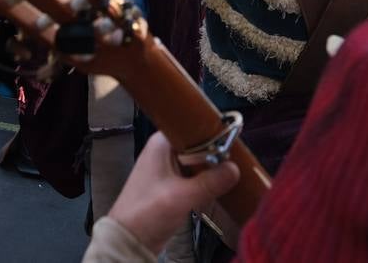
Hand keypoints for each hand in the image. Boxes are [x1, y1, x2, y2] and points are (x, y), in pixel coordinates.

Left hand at [106, 131, 239, 257]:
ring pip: (198, 161)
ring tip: (231, 174)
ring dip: (212, 169)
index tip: (234, 142)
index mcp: (162, 143)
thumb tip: (235, 169)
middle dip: (216, 154)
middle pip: (198, 144)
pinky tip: (218, 187)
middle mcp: (164, 151)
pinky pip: (194, 176)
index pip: (193, 126)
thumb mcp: (182, 196)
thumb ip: (210, 182)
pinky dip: (205, 181)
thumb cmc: (147, 212)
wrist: (129, 239)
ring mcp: (167, 168)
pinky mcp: (171, 185)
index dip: (214, 134)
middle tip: (238, 161)